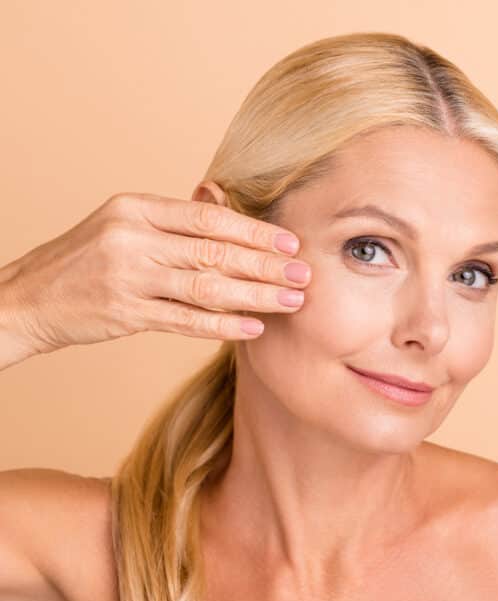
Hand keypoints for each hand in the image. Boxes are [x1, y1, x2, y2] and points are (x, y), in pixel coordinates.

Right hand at [2, 191, 310, 354]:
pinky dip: (223, 325)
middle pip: (214, 251)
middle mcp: (131, 239)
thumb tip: (236, 221)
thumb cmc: (86, 260)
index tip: (289, 243)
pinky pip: (186, 321)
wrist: (27, 299)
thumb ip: (173, 225)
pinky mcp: (125, 314)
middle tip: (303, 274)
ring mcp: (128, 278)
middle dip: (266, 264)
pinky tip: (254, 327)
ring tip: (291, 302)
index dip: (255, 231)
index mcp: (135, 208)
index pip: (208, 218)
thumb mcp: (122, 226)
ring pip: (206, 287)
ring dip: (255, 295)